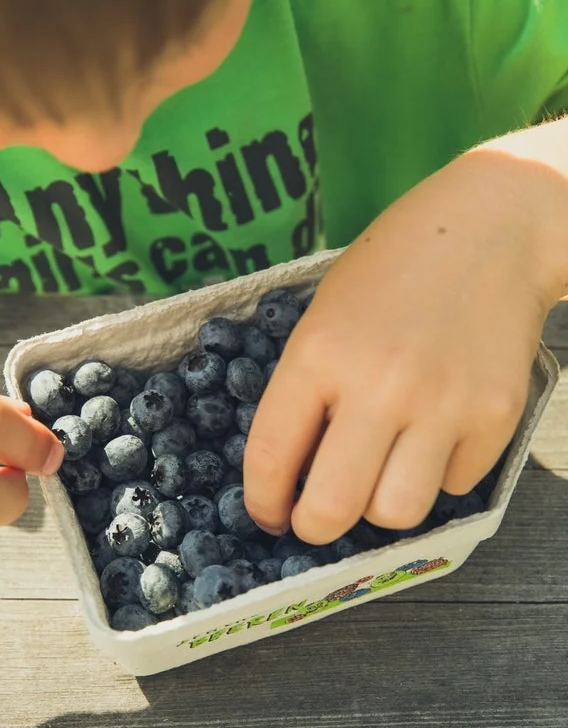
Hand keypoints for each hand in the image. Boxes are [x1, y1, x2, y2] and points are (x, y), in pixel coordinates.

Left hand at [244, 152, 557, 543]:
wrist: (490, 229)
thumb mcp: (324, 314)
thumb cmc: (393, 266)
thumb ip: (307, 389)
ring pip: (396, 514)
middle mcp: (378, 385)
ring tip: (380, 474)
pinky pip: (454, 485)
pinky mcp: (496, 416)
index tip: (269, 513)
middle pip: (331, 508)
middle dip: (313, 527)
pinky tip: (435, 436)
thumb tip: (295, 467)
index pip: (271, 456)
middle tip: (315, 517)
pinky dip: (437, 475)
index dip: (261, 501)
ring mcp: (443, 404)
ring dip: (379, 507)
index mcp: (319, 353)